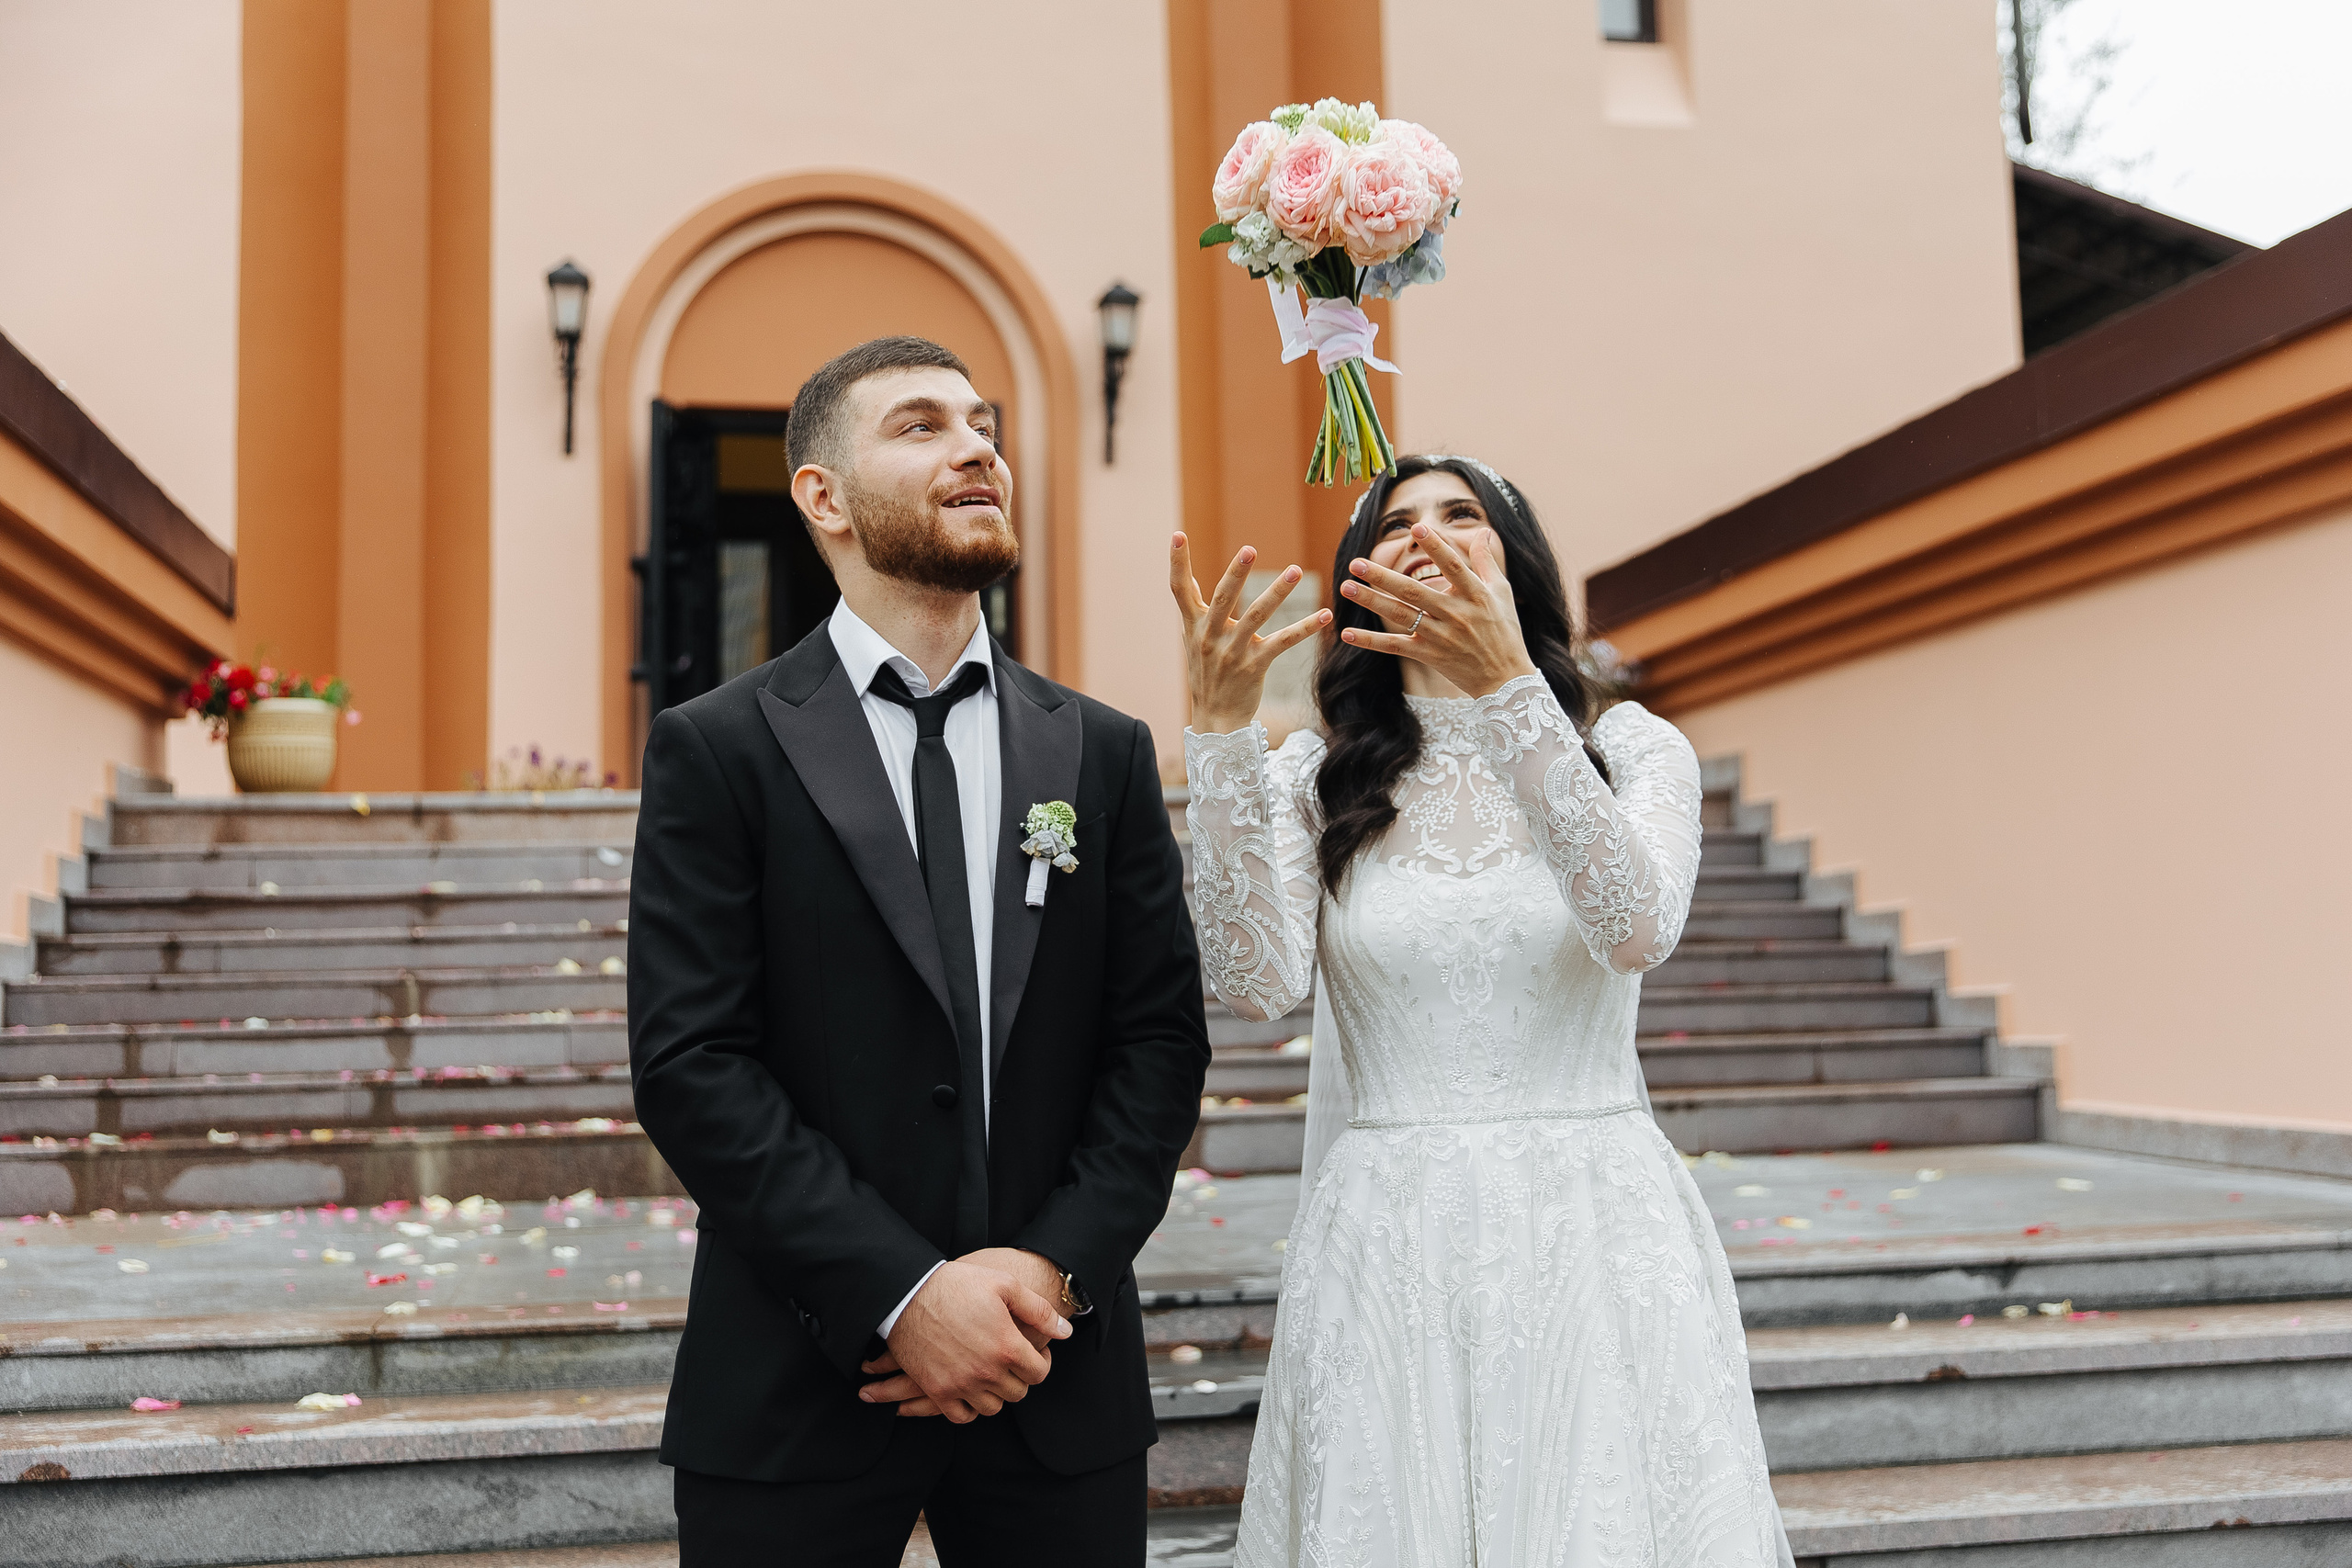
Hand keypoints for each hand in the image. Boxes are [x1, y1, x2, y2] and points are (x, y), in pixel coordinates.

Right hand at [858, 1259, 1068, 1421]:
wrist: (909, 1293)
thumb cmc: (958, 1285)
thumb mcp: (1005, 1285)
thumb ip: (1039, 1311)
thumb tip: (1066, 1332)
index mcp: (1007, 1346)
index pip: (1039, 1373)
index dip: (1041, 1362)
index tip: (1034, 1353)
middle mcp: (987, 1371)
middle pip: (1018, 1392)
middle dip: (1020, 1377)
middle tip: (1012, 1361)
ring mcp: (961, 1384)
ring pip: (993, 1407)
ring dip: (996, 1393)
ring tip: (991, 1374)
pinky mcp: (938, 1390)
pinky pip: (962, 1416)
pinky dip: (970, 1408)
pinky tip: (971, 1389)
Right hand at [1171, 533, 1331, 734]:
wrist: (1215, 718)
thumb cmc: (1205, 674)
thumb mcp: (1191, 641)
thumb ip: (1192, 608)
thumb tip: (1188, 578)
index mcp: (1193, 626)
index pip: (1179, 589)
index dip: (1177, 562)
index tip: (1177, 534)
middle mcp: (1210, 636)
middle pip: (1222, 599)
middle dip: (1235, 573)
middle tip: (1249, 549)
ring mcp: (1233, 652)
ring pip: (1257, 616)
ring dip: (1277, 593)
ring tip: (1295, 571)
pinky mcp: (1255, 666)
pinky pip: (1283, 642)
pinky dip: (1305, 628)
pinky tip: (1325, 616)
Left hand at [1338, 524, 1537, 697]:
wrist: (1505, 678)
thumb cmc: (1504, 631)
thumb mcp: (1501, 592)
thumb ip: (1486, 561)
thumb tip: (1483, 531)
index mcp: (1475, 594)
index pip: (1453, 566)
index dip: (1436, 547)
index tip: (1416, 529)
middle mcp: (1456, 614)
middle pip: (1414, 591)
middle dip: (1383, 577)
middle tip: (1356, 563)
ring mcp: (1440, 636)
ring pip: (1401, 615)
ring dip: (1371, 601)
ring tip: (1346, 587)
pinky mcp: (1429, 655)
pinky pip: (1396, 646)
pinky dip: (1371, 642)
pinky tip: (1347, 633)